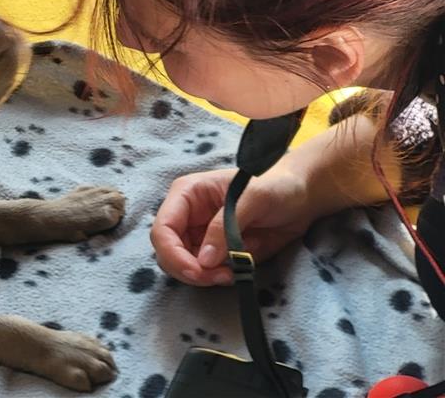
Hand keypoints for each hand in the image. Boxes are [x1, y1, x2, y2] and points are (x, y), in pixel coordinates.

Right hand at [151, 168, 316, 285]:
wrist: (300, 196)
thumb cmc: (276, 185)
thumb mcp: (253, 198)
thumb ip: (225, 226)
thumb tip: (203, 260)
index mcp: (187, 194)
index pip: (163, 229)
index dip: (173, 254)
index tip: (198, 272)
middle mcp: (187, 216)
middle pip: (167, 252)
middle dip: (189, 270)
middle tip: (220, 276)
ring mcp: (199, 235)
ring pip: (183, 266)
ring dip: (203, 277)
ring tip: (231, 274)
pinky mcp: (215, 252)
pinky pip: (204, 272)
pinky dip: (215, 279)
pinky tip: (235, 273)